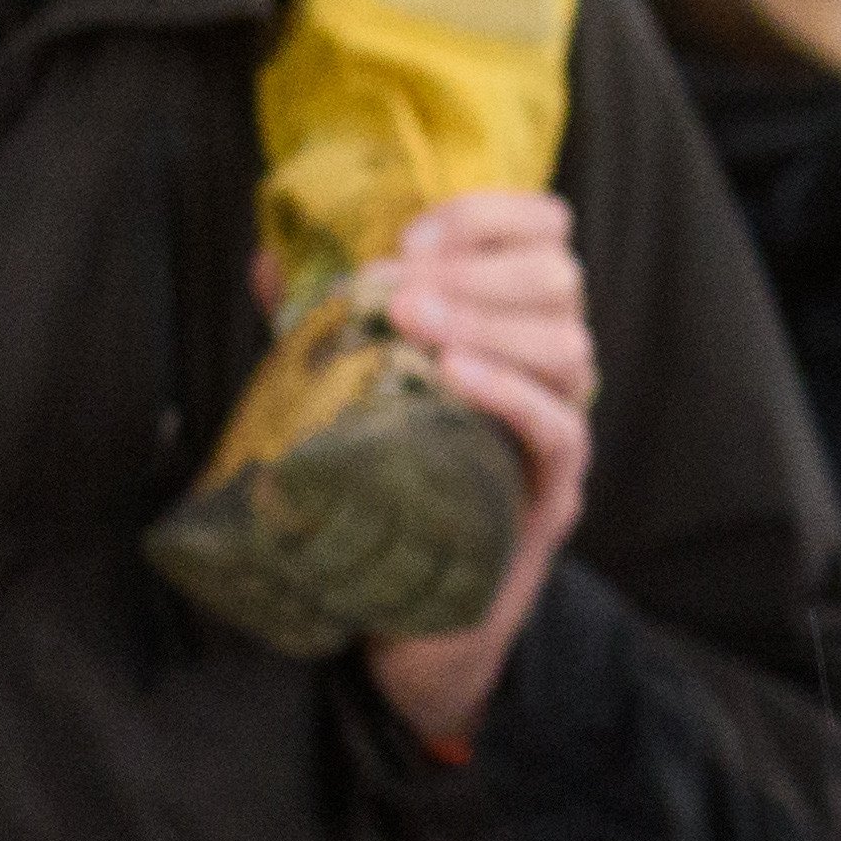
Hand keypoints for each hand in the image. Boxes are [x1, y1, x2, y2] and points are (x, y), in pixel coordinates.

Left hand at [359, 188, 595, 752]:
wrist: (407, 625)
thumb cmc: (379, 493)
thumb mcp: (346, 390)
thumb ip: (322, 324)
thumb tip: (272, 261)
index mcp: (507, 326)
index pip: (544, 232)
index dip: (489, 215)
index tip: (411, 238)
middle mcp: (547, 371)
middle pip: (561, 279)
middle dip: (478, 268)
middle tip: (398, 289)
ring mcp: (558, 435)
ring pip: (568, 347)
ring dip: (487, 322)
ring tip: (415, 324)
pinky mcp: (552, 498)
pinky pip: (560, 429)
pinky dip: (513, 393)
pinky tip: (457, 375)